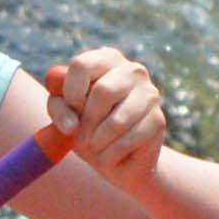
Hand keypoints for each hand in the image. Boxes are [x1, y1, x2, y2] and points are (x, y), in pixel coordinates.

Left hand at [42, 48, 171, 184]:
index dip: (71, 93)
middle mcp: (132, 70)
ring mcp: (150, 94)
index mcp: (107, 59)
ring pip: (117, 121)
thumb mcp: (66, 115)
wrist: (119, 159)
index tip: (72, 110)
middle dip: (87, 122)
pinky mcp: (158, 120)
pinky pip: (128, 141)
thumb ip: (60, 110)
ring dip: (97, 143)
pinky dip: (110, 155)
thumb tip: (71, 125)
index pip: (82, 65)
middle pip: (102, 91)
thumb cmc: (88, 128)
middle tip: (80, 140)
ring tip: (94, 149)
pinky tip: (109, 157)